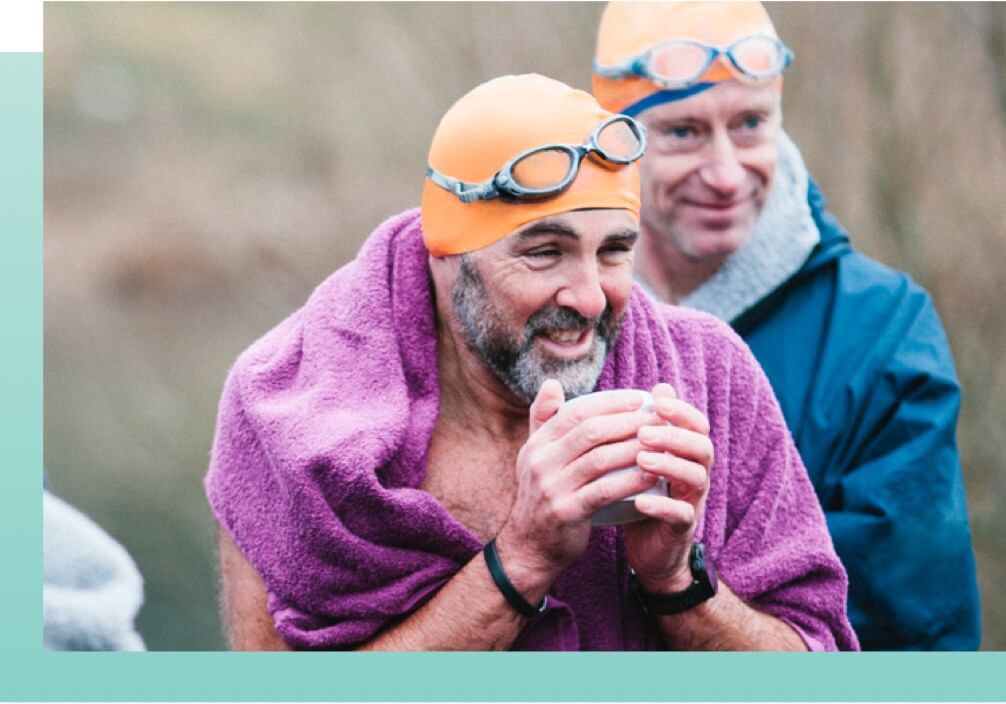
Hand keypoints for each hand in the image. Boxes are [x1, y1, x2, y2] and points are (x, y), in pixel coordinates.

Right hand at [496, 380, 659, 581]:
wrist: (529, 547)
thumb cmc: (543, 496)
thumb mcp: (535, 456)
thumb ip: (543, 420)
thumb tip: (552, 383)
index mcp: (537, 444)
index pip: (576, 412)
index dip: (610, 403)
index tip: (640, 399)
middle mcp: (541, 462)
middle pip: (590, 432)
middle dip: (627, 422)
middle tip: (656, 420)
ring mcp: (552, 488)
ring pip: (600, 459)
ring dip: (634, 448)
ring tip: (659, 444)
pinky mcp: (567, 512)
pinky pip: (604, 491)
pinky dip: (630, 481)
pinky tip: (651, 476)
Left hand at [624, 383, 713, 592]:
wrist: (647, 549)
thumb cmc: (641, 493)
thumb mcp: (640, 458)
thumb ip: (646, 426)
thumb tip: (655, 386)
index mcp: (686, 454)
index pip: (696, 425)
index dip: (682, 410)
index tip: (657, 401)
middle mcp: (696, 474)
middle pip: (702, 447)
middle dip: (675, 436)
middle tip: (644, 432)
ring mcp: (693, 501)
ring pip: (697, 478)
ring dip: (670, 465)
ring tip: (641, 459)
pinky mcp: (683, 528)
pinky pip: (682, 514)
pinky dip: (663, 506)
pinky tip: (640, 500)